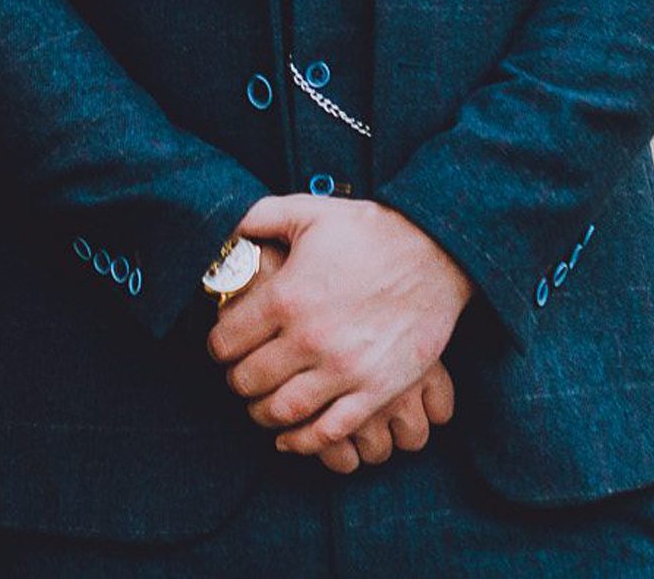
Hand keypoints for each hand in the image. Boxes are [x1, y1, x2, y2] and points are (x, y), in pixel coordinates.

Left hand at [203, 196, 473, 460]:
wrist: (437, 252)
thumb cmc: (370, 231)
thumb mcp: (307, 212)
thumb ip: (256, 219)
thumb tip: (224, 232)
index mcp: (286, 296)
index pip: (226, 341)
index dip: (217, 346)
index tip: (222, 347)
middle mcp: (310, 338)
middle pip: (249, 380)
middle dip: (236, 381)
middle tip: (238, 377)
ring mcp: (345, 368)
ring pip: (284, 410)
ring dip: (262, 414)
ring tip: (260, 406)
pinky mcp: (376, 389)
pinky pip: (330, 430)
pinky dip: (304, 441)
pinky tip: (290, 437)